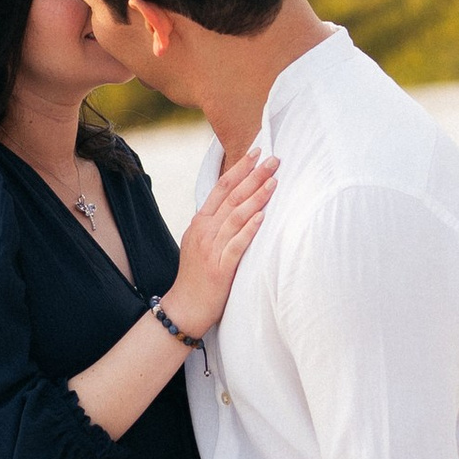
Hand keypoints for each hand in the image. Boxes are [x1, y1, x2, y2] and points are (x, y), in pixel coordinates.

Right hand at [161, 143, 277, 338]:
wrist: (185, 306)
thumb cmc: (197, 275)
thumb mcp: (200, 242)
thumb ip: (214, 223)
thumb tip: (236, 204)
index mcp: (200, 221)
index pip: (222, 187)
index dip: (239, 168)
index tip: (256, 152)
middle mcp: (204, 230)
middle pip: (231, 196)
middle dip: (254, 175)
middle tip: (273, 159)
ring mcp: (211, 248)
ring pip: (236, 216)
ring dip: (256, 197)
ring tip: (274, 181)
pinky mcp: (220, 267)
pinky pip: (237, 244)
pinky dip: (249, 229)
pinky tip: (262, 217)